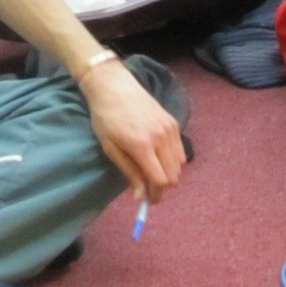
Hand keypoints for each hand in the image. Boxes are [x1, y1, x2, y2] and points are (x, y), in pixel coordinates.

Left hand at [78, 56, 185, 204]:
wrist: (114, 86)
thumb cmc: (105, 117)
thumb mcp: (110, 148)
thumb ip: (129, 172)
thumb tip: (140, 196)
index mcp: (142, 146)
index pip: (160, 181)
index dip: (155, 195)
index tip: (148, 200)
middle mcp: (161, 138)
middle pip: (173, 176)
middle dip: (162, 187)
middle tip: (148, 188)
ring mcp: (170, 129)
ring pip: (179, 165)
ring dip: (168, 174)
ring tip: (152, 171)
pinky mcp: (173, 122)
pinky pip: (180, 150)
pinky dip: (173, 160)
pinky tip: (159, 157)